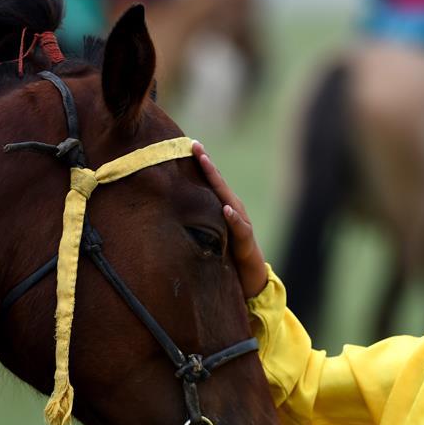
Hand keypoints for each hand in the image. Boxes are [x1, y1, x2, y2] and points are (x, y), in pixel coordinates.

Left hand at [193, 141, 267, 298]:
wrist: (251, 280)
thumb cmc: (229, 256)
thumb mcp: (210, 236)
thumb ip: (199, 223)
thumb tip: (172, 214)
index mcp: (224, 209)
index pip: (212, 183)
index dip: (201, 164)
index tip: (188, 145)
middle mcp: (234, 211)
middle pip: (219, 184)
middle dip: (207, 164)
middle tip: (195, 145)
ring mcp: (242, 224)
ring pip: (229, 199)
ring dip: (218, 182)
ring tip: (207, 164)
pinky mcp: (246, 242)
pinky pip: (240, 228)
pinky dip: (234, 218)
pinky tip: (227, 209)